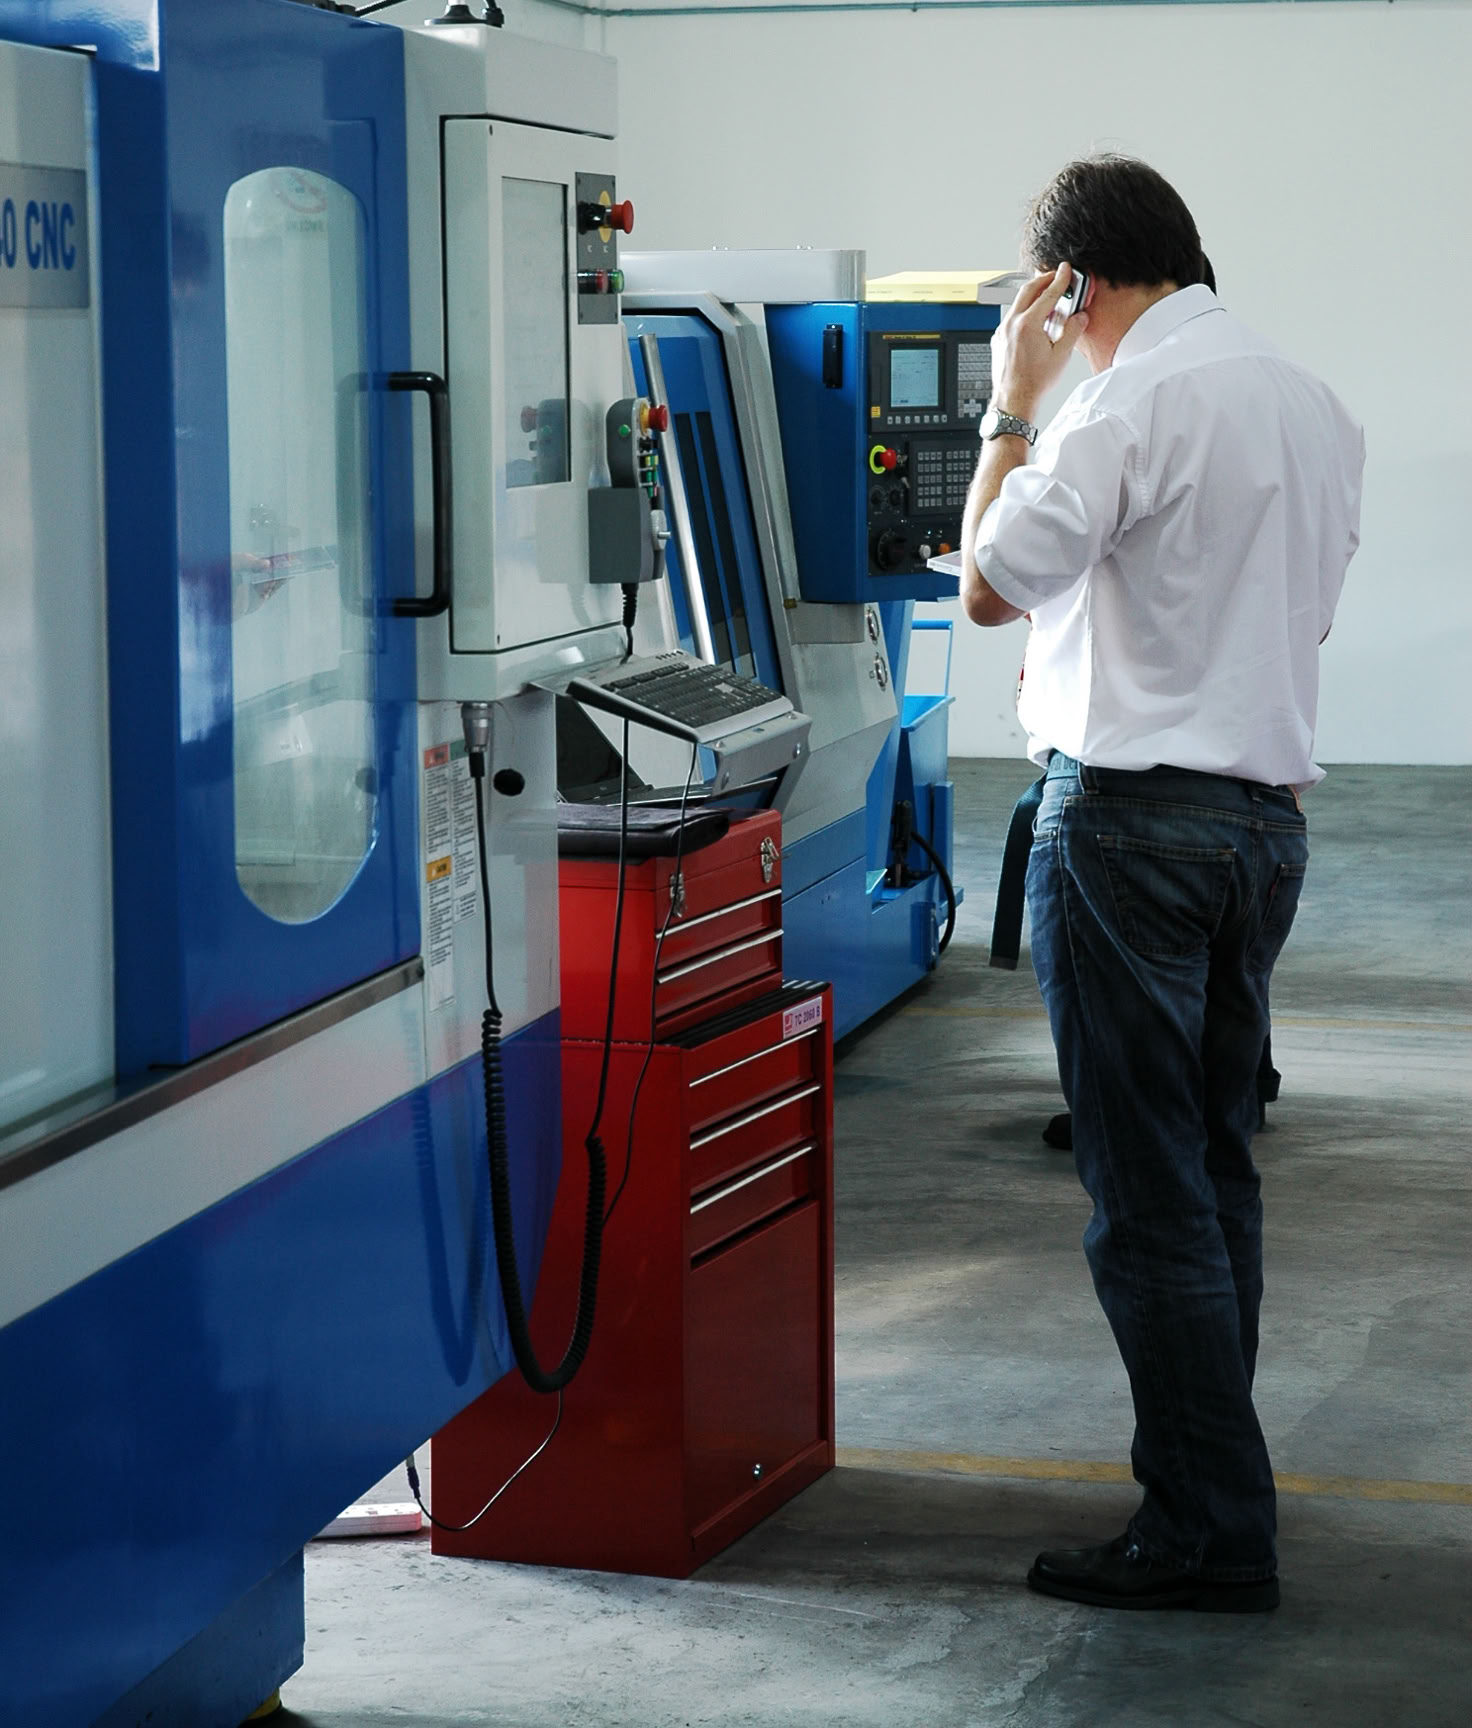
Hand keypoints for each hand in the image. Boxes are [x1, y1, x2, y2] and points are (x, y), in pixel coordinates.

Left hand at [990, 263, 1088, 423]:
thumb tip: (1079, 317)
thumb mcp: (1061, 355)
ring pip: (1018, 303)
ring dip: (1033, 296)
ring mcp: (1002, 331)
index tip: (1066, 270)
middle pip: (1028, 290)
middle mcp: (1011, 324)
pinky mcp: (998, 340)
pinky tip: (1035, 320)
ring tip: (1048, 299)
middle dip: (1044, 280)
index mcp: (1028, 325)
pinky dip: (1024, 312)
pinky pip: (1012, 318)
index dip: (1060, 280)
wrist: (1013, 401)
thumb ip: (1072, 331)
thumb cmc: (1034, 383)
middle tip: (1056, 277)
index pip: (1048, 294)